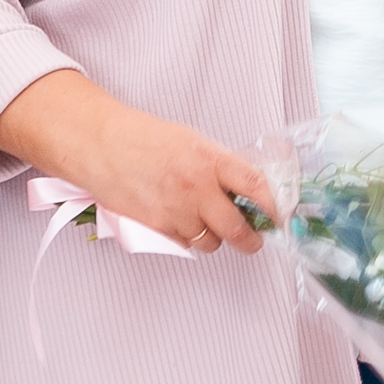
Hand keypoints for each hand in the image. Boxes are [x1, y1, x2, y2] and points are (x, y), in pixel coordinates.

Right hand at [86, 110, 277, 253]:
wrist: (102, 146)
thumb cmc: (144, 139)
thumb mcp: (192, 142)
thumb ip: (219, 166)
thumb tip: (244, 189)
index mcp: (212, 160)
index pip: (257, 187)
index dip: (275, 207)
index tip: (281, 217)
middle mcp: (198, 188)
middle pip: (238, 229)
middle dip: (251, 240)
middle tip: (253, 240)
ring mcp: (177, 210)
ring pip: (211, 242)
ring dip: (215, 238)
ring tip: (207, 223)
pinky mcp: (157, 226)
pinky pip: (186, 244)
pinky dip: (189, 239)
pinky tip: (182, 222)